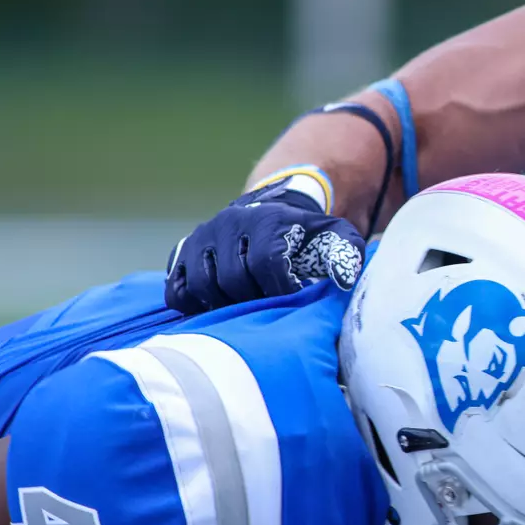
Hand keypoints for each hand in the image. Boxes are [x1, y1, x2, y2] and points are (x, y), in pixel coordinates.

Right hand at [164, 173, 364, 314]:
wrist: (268, 215)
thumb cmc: (303, 236)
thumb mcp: (333, 236)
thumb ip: (347, 253)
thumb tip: (346, 281)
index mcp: (266, 220)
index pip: (266, 262)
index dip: (280, 290)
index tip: (291, 302)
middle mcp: (228, 223)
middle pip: (233, 278)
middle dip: (253, 299)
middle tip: (267, 308)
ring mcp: (200, 239)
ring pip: (203, 286)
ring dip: (225, 305)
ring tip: (245, 309)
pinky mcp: (181, 255)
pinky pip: (177, 291)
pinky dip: (194, 305)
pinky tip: (216, 308)